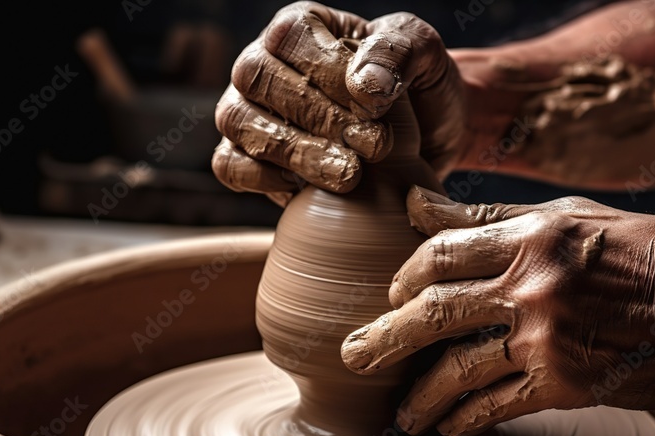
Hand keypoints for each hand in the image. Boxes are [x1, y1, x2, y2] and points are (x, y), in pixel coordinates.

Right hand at [212, 2, 463, 205]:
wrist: (420, 142)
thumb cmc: (415, 89)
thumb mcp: (424, 55)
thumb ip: (398, 51)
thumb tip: (364, 82)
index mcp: (300, 27)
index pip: (292, 38)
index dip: (330, 73)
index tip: (376, 108)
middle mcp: (262, 63)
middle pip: (260, 80)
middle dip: (321, 119)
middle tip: (375, 148)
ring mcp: (246, 110)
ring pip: (240, 122)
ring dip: (296, 152)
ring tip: (350, 176)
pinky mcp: (243, 156)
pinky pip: (230, 166)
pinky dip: (262, 179)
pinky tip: (306, 191)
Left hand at [340, 187, 654, 435]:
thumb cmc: (650, 251)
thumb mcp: (572, 215)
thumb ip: (491, 216)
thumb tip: (418, 205)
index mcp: (532, 235)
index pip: (440, 252)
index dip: (405, 275)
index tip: (393, 294)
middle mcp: (532, 285)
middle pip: (432, 312)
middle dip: (384, 339)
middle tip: (352, 358)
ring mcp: (548, 337)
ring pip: (459, 369)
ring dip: (422, 395)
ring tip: (402, 413)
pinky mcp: (568, 383)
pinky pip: (499, 404)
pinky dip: (468, 417)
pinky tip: (450, 426)